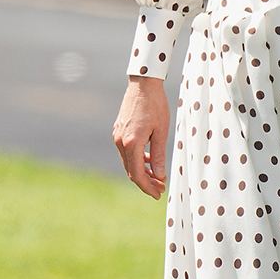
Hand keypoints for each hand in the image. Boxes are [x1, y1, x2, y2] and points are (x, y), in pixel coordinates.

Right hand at [112, 76, 169, 198]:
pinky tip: (149, 160)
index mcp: (131, 143)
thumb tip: (159, 175)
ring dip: (142, 171)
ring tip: (157, 177)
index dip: (147, 187)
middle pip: (131, 170)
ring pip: (128, 162)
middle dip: (146, 182)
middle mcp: (120, 141)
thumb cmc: (155, 105)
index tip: (158, 194)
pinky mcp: (118, 131)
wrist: (143, 84)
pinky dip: (137, 159)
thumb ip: (158, 155)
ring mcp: (117, 136)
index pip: (137, 174)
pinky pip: (127, 152)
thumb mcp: (162, 131)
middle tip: (160, 189)